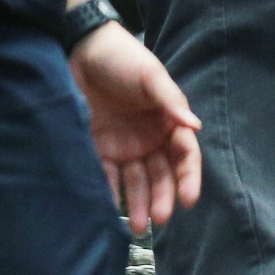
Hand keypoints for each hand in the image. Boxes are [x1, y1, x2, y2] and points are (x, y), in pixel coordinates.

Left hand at [69, 22, 202, 232]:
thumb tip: (195, 127)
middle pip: (161, 174)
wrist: (79, 48)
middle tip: (159, 218)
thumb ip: (171, 101)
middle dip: (162, 197)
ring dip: (141, 204)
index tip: (188, 198)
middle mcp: (149, 138)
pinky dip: (111, 195)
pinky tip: (112, 211)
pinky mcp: (98, 149)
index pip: (184, 155)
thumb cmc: (122, 58)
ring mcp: (124, 146)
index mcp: (167, 121)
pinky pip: (107, 177)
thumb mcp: (151, 75)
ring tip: (139, 226)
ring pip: (137, 182)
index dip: (188, 177)